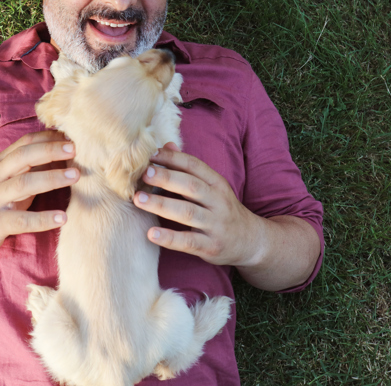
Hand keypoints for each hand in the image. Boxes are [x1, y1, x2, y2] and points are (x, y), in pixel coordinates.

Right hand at [0, 130, 78, 257]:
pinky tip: (63, 217)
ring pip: (22, 184)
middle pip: (23, 157)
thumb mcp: (9, 178)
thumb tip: (64, 149)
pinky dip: (43, 219)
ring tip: (75, 176)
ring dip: (51, 178)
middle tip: (75, 150)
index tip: (71, 136)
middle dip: (50, 150)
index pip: (24, 143)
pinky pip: (21, 220)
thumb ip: (31, 165)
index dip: (48, 137)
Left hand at [133, 143, 263, 267]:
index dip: (172, 158)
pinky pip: (189, 242)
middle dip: (166, 178)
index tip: (150, 154)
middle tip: (143, 174)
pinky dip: (169, 238)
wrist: (251, 241)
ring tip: (139, 199)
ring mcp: (216, 225)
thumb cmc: (222, 209)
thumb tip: (166, 145)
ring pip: (187, 212)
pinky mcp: (211, 247)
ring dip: (161, 205)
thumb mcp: (212, 186)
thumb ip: (189, 168)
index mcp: (217, 183)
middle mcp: (218, 202)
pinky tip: (151, 233)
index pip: (194, 166)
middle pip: (191, 186)